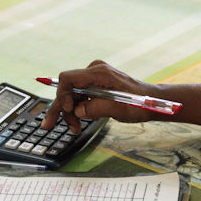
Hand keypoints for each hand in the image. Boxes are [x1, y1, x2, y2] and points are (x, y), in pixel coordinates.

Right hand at [42, 60, 160, 132]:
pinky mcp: (97, 84)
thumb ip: (94, 108)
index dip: (63, 95)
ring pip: (73, 94)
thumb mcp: (116, 108)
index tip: (69, 110)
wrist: (151, 101)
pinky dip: (78, 108)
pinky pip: (80, 95)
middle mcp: (94, 72)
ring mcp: (95, 77)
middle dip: (60, 108)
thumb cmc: (138, 103)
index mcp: (98, 73)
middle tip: (49, 125)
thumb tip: (77, 111)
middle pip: (68, 89)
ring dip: (70, 112)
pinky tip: (83, 119)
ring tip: (75, 128)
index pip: (68, 78)